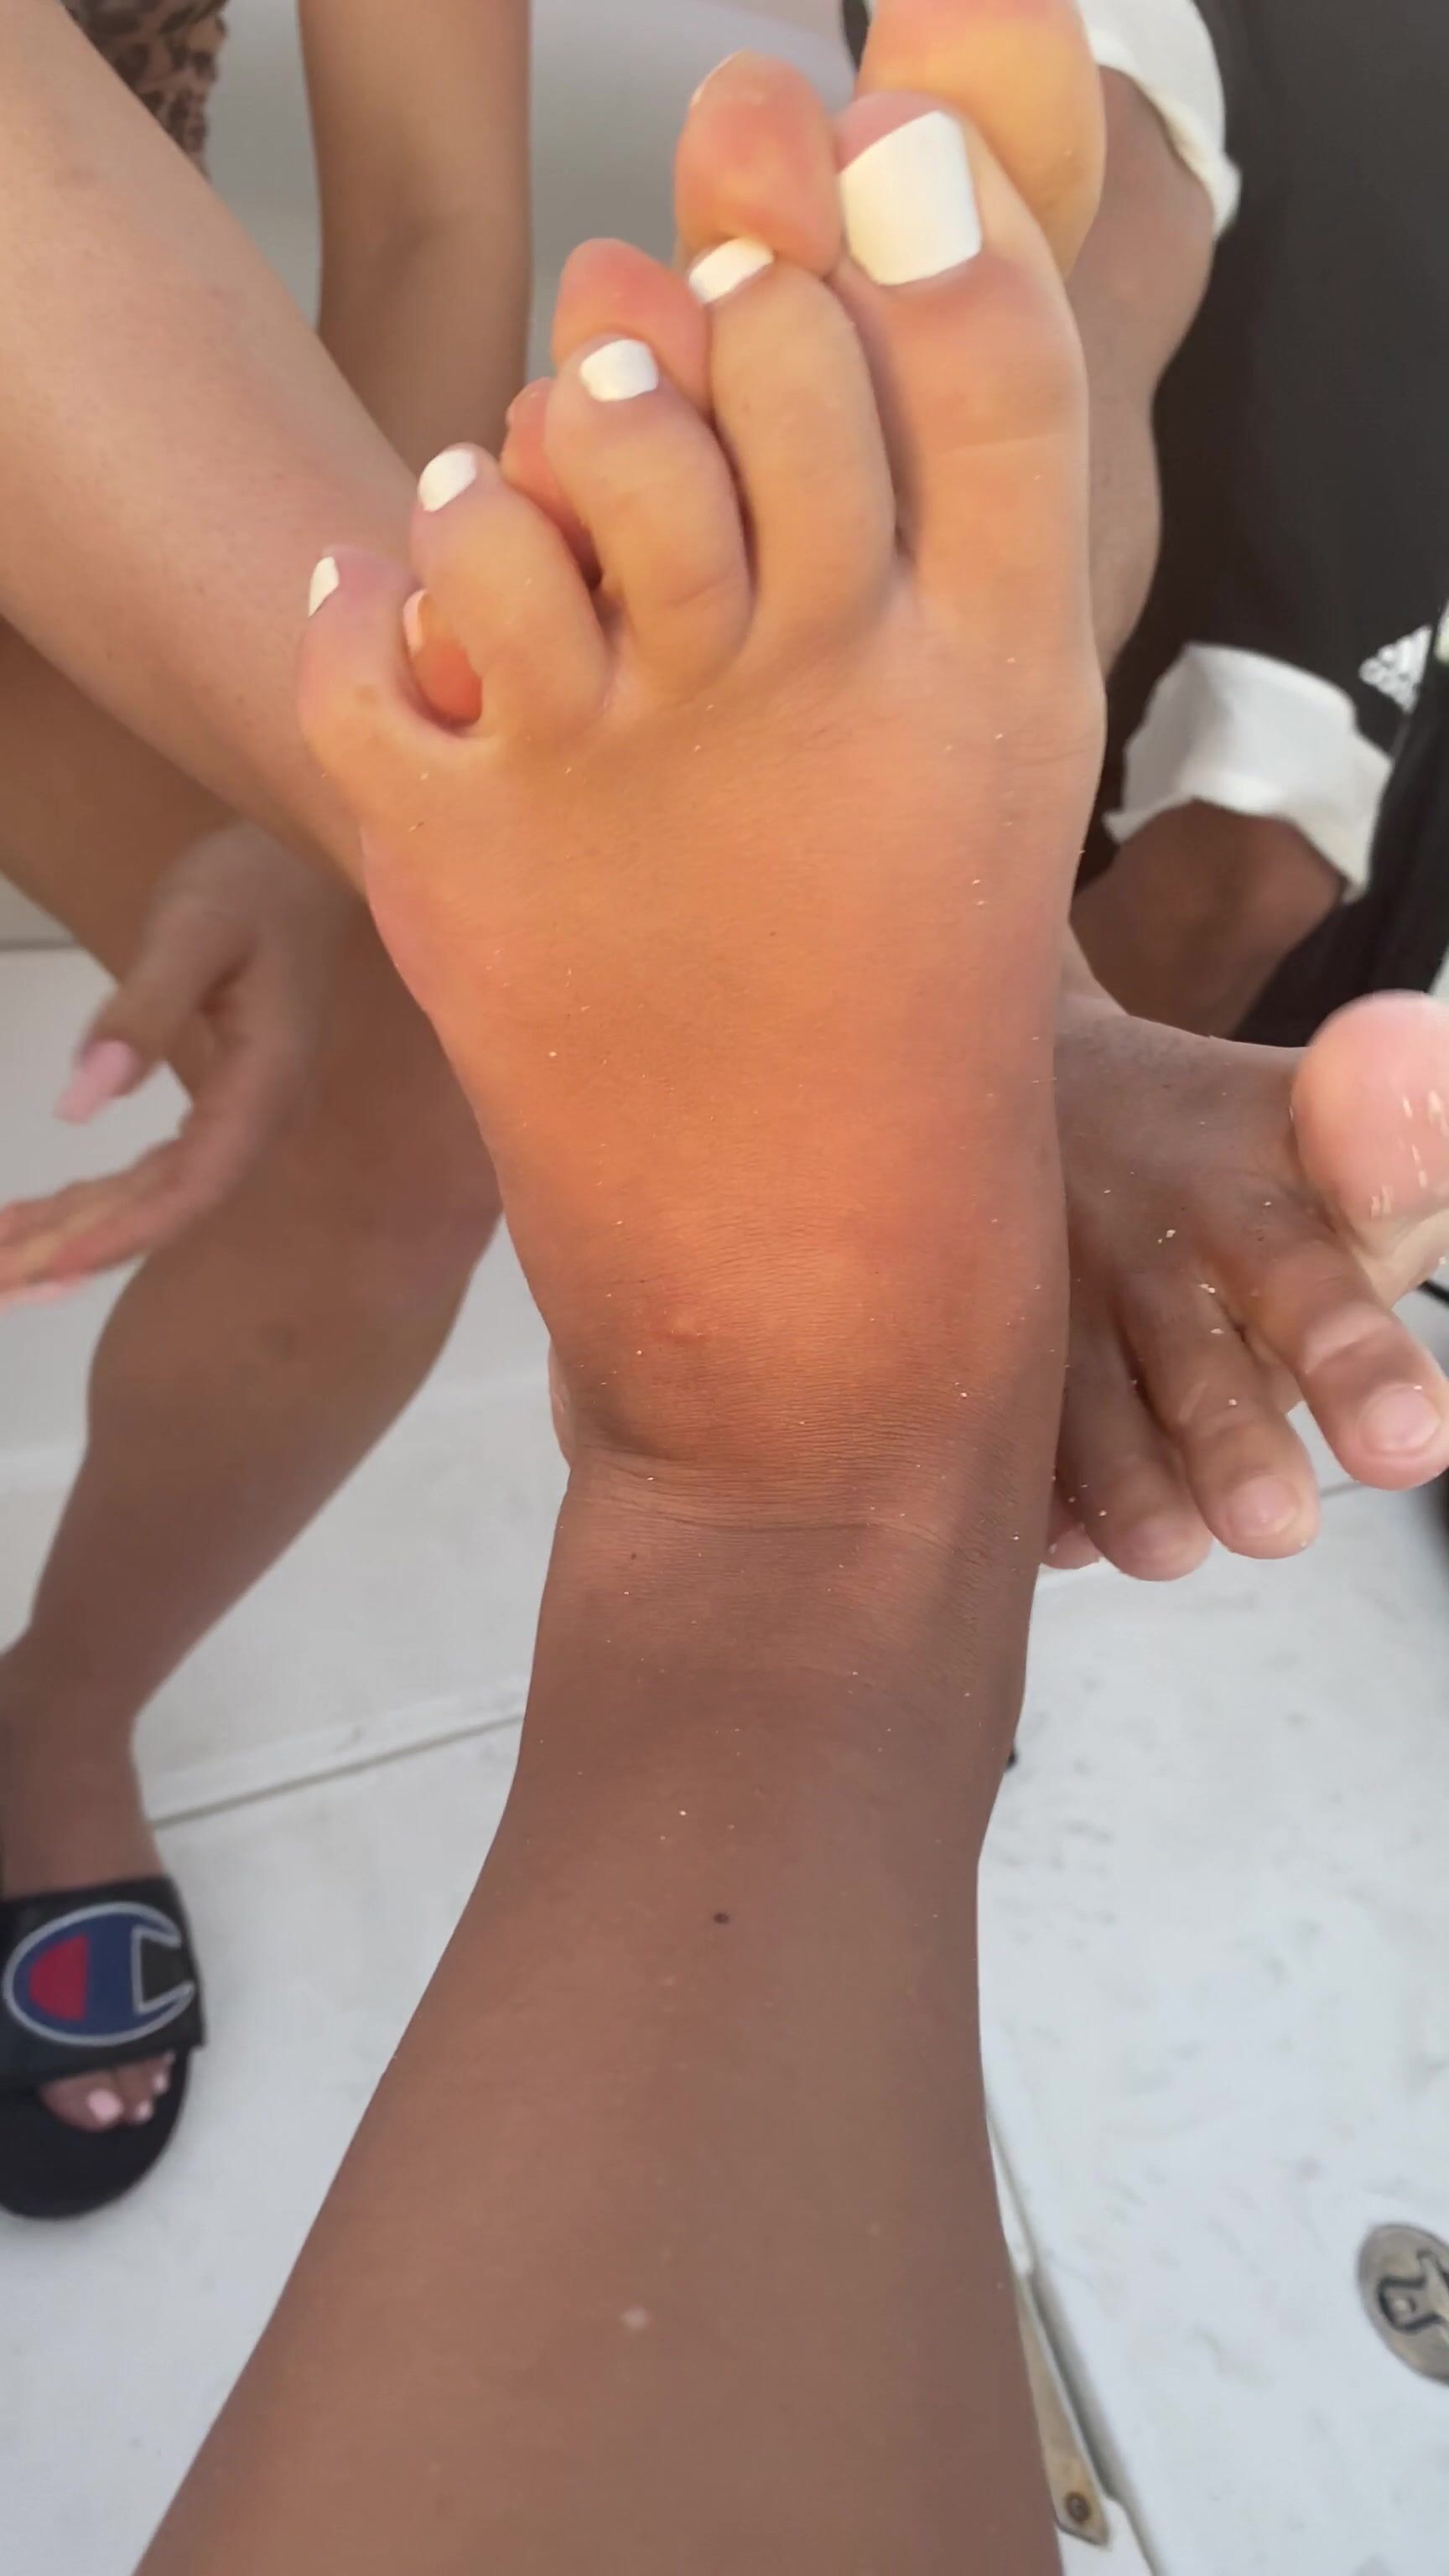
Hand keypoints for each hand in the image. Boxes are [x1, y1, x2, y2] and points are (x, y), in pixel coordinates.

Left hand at [0, 824, 349, 1298]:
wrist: (299, 868)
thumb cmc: (250, 888)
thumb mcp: (192, 932)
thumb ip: (142, 1014)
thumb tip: (80, 1104)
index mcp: (264, 1087)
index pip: (191, 1186)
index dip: (122, 1234)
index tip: (49, 1266)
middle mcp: (256, 1121)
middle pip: (164, 1210)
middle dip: (80, 1253)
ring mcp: (236, 1119)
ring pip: (151, 1199)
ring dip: (77, 1236)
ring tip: (1, 1267)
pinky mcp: (213, 1107)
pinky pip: (150, 1173)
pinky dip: (91, 1200)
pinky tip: (38, 1219)